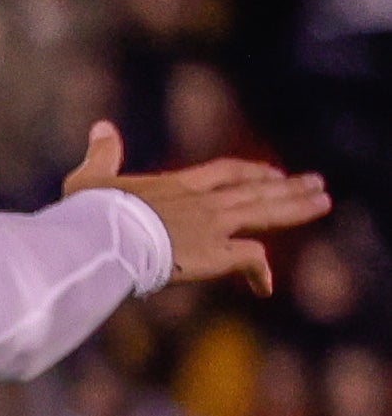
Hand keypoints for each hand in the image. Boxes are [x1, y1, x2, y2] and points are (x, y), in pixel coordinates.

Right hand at [69, 121, 332, 294]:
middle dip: (288, 186)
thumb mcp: (91, 180)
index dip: (250, 172)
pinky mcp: (216, 253)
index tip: (271, 173)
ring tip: (323, 203)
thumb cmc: (90, 215)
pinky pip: (250, 259)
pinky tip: (264, 288)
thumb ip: (102, 155)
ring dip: (296, 209)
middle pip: (255, 189)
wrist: (103, 238)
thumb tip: (102, 127)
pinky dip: (260, 273)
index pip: (225, 172)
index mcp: (177, 185)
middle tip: (317, 183)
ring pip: (265, 213)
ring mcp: (213, 227)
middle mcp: (203, 202)